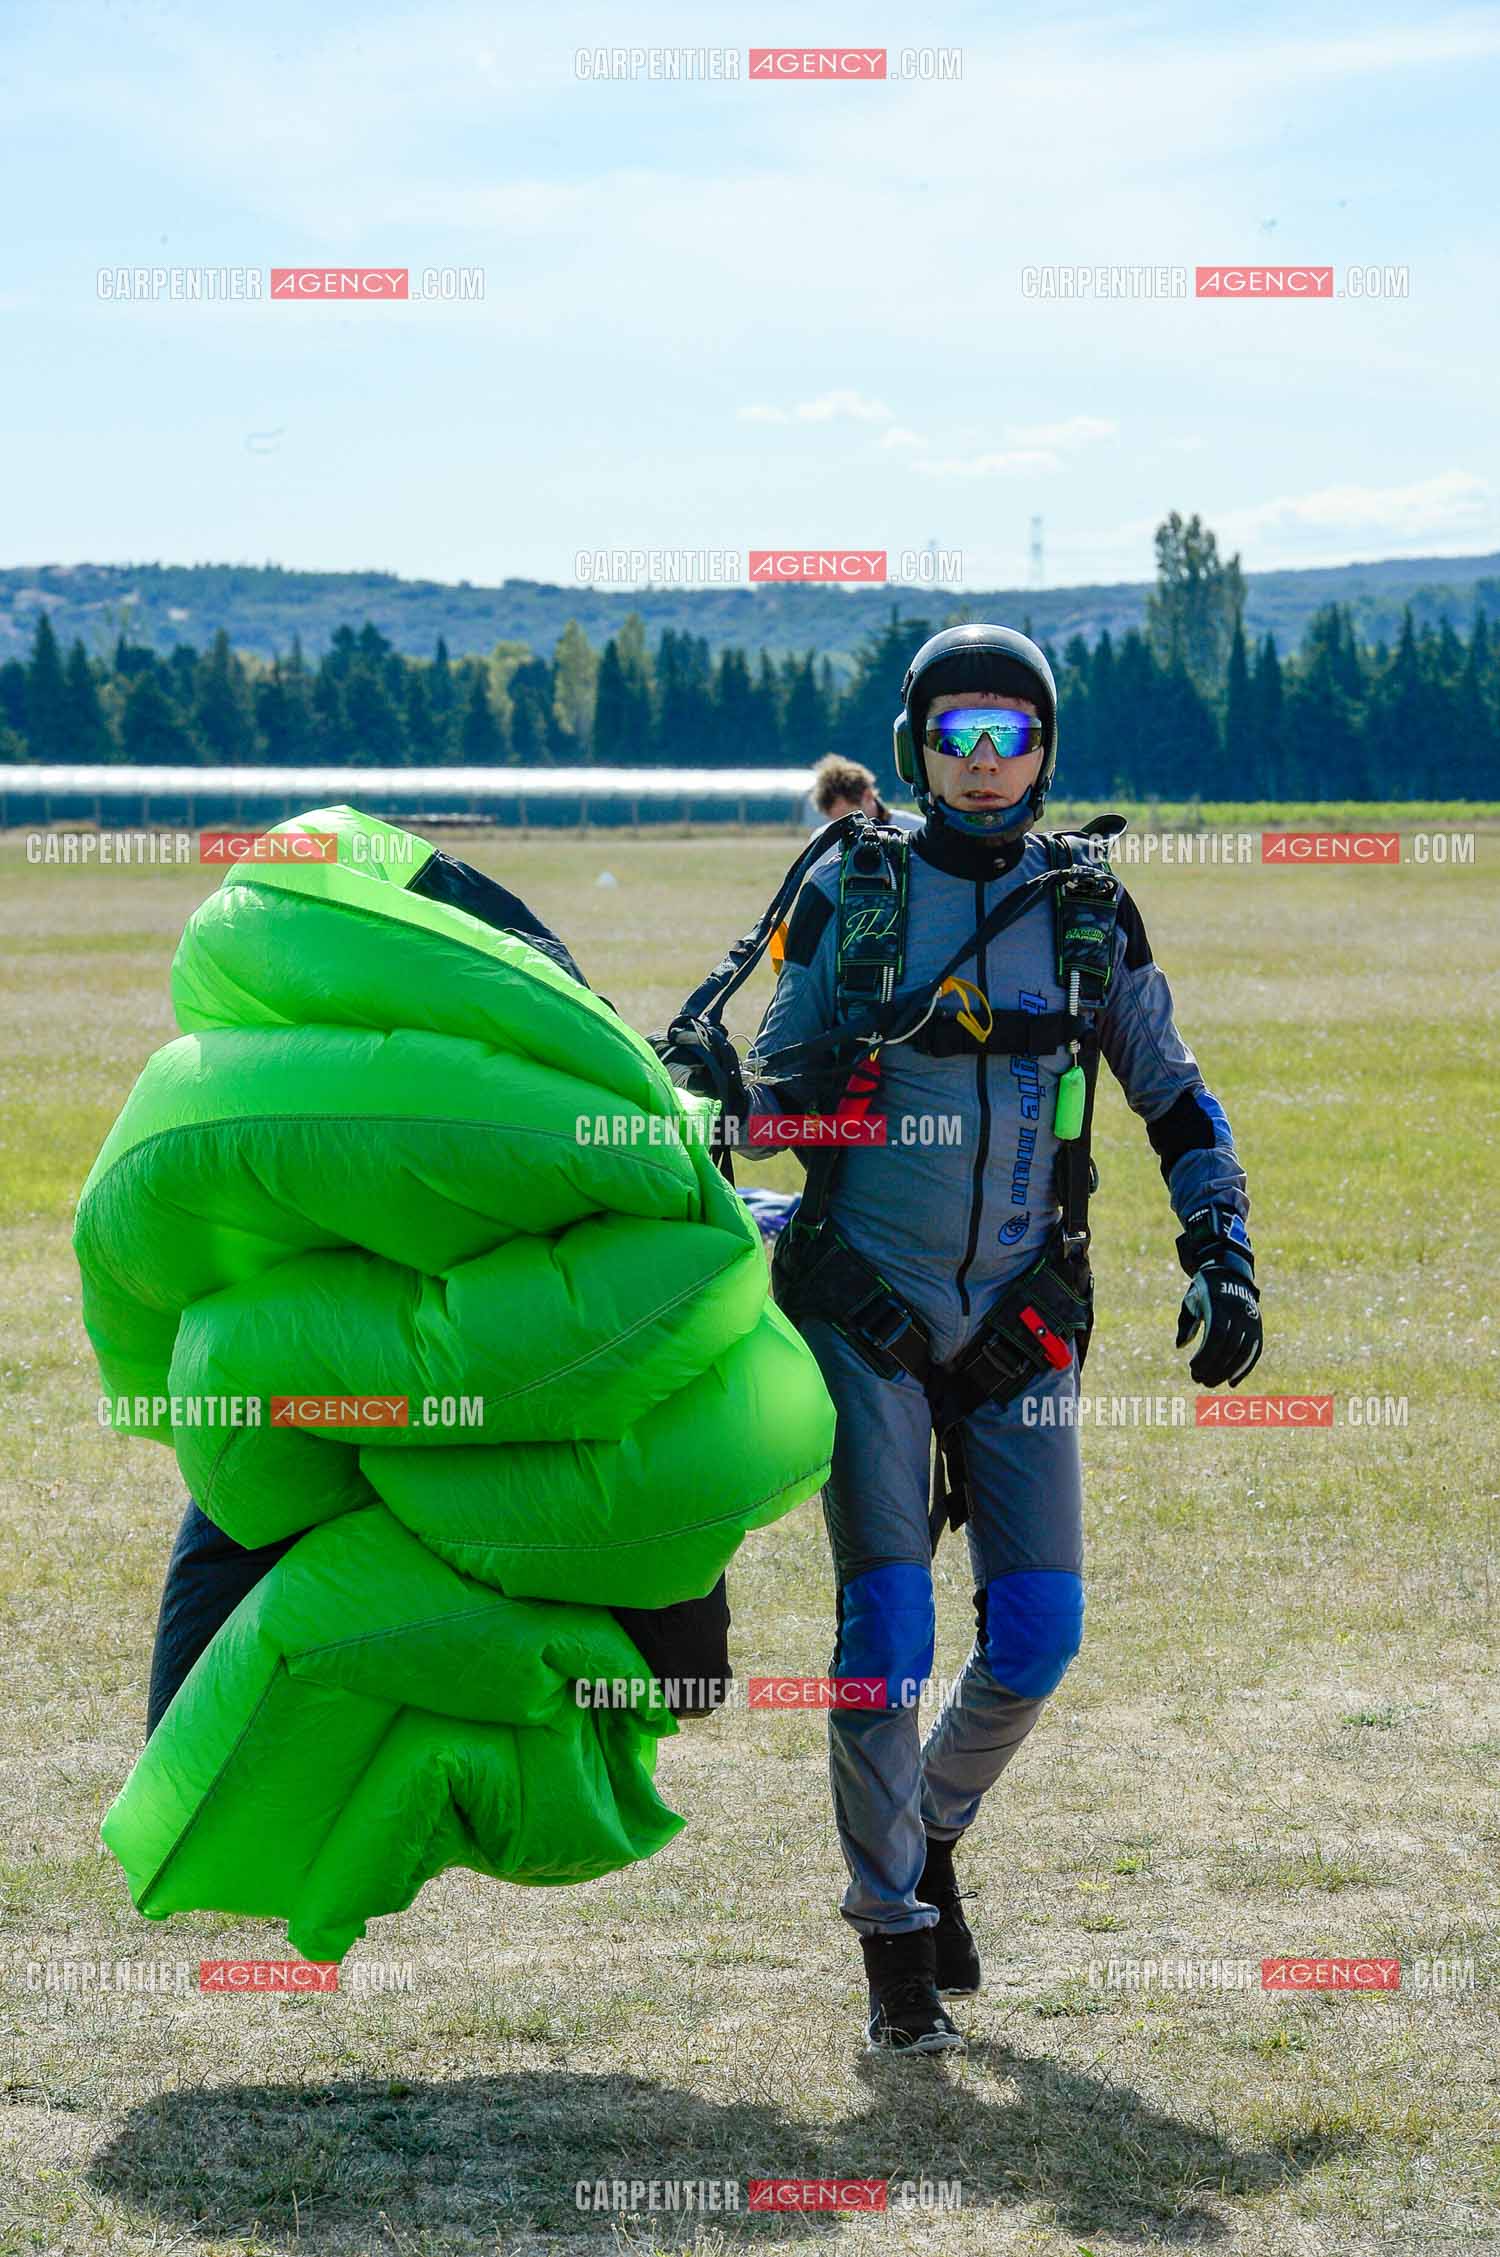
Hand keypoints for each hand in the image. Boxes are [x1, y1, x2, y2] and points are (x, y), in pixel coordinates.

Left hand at [1176, 1256, 1261, 1386]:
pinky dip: (1244, 1369)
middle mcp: (1239, 1314)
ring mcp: (1251, 1321)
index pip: (1216, 1335)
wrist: (1229, 1273)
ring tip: (1211, 1383)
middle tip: (1199, 1380)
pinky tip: (1232, 1382)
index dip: (1206, 1355)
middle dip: (1214, 1367)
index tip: (1193, 1367)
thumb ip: (1186, 1323)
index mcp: (1220, 1305)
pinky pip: (1254, 1352)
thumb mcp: (1191, 1301)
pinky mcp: (1257, 1327)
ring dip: (1227, 1372)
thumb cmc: (1204, 1290)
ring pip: (1243, 1353)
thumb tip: (1180, 1345)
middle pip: (1229, 1348)